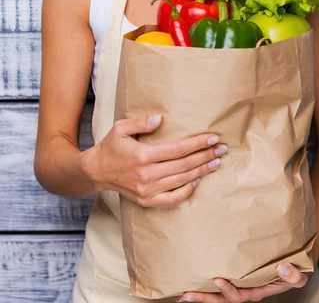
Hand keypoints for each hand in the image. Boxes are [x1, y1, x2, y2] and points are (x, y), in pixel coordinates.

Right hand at [87, 114, 227, 207]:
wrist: (97, 172)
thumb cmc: (111, 147)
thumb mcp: (121, 128)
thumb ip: (141, 123)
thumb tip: (160, 118)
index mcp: (142, 155)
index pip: (178, 150)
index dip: (197, 143)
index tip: (213, 138)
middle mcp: (147, 175)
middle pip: (184, 165)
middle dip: (206, 156)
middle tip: (221, 149)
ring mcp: (147, 190)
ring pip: (182, 181)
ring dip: (201, 171)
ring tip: (216, 162)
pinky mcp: (146, 201)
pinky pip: (173, 199)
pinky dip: (187, 190)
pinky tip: (198, 180)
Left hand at [176, 264, 310, 301]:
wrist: (292, 260)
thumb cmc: (295, 267)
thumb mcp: (300, 273)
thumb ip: (294, 275)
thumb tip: (283, 267)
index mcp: (258, 291)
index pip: (241, 296)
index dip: (228, 291)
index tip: (218, 280)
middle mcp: (245, 290)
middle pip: (222, 300)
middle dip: (204, 299)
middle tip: (185, 295)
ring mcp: (239, 284)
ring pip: (217, 293)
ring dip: (200, 294)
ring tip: (181, 292)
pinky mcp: (235, 274)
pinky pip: (219, 281)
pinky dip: (205, 282)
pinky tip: (191, 276)